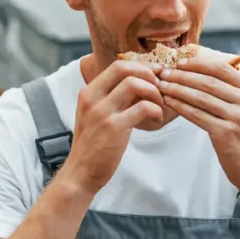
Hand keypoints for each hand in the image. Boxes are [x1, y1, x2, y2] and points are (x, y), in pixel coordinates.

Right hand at [61, 60, 164, 193]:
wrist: (81, 173)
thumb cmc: (93, 145)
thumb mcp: (95, 115)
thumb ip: (111, 98)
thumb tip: (139, 83)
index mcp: (88, 92)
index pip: (117, 65)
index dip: (140, 67)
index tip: (154, 76)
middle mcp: (92, 98)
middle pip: (124, 68)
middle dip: (147, 74)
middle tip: (158, 87)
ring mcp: (102, 112)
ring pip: (134, 84)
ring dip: (153, 92)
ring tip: (158, 105)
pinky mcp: (114, 127)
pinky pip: (143, 107)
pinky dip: (156, 110)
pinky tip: (156, 119)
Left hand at [157, 58, 239, 192]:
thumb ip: (233, 92)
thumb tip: (205, 72)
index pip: (222, 68)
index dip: (198, 64)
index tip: (179, 63)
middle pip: (208, 81)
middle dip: (182, 75)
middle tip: (163, 72)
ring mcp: (238, 117)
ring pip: (200, 97)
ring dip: (177, 89)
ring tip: (161, 85)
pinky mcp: (226, 133)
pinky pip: (197, 115)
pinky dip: (180, 106)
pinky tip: (168, 102)